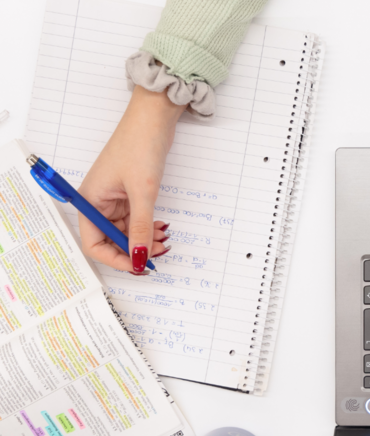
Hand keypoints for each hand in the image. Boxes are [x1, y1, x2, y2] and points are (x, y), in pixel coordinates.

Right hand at [78, 85, 185, 273]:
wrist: (153, 119)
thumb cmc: (139, 146)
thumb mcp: (143, 192)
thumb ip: (140, 228)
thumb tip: (139, 257)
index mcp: (89, 201)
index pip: (93, 243)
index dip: (115, 258)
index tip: (137, 265)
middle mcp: (98, 202)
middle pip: (111, 240)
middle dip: (134, 250)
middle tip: (159, 254)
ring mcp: (114, 198)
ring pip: (126, 231)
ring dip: (145, 239)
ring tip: (165, 240)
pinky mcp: (129, 194)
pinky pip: (136, 220)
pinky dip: (148, 227)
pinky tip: (162, 229)